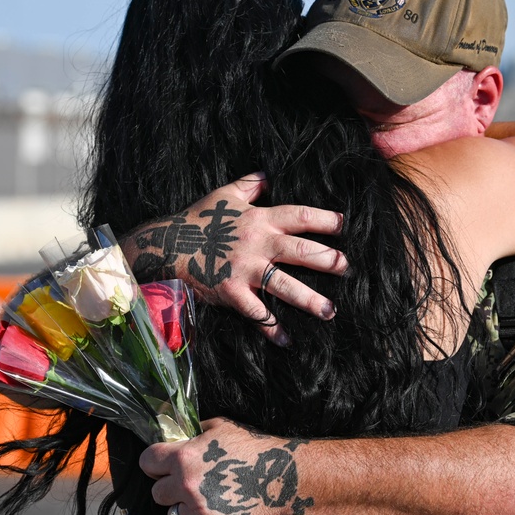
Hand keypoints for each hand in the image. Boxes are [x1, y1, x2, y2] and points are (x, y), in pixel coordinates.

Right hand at [121, 173, 346, 344]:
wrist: (167, 246)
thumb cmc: (197, 219)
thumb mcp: (224, 195)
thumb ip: (249, 185)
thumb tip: (268, 174)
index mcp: (259, 219)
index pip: (299, 216)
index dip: (323, 219)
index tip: (343, 224)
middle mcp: (257, 244)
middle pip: (300, 252)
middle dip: (327, 260)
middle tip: (347, 268)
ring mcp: (245, 269)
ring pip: (284, 286)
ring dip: (310, 300)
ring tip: (330, 311)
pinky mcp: (232, 292)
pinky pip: (256, 312)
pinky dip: (271, 327)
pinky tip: (286, 340)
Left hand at [138, 418, 313, 514]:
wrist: (281, 476)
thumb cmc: (252, 447)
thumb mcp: (220, 426)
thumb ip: (193, 432)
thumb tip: (175, 435)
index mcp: (183, 456)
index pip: (146, 462)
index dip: (156, 463)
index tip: (165, 466)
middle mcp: (185, 485)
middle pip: (157, 492)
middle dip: (171, 488)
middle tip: (190, 484)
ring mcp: (198, 511)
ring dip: (185, 508)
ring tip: (206, 500)